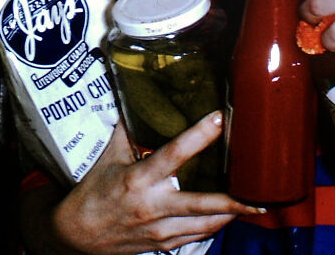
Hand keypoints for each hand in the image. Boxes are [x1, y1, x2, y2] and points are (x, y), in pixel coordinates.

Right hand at [40, 114, 263, 254]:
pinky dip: (214, 226)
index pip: (174, 154)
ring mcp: (159, 230)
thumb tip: (133, 95)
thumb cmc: (92, 192)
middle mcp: (153, 206)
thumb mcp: (108, 157)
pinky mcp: (162, 244)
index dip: (199, 136)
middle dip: (231, 201)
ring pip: (204, 226)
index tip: (220, 119)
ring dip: (230, 215)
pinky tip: (227, 216)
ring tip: (253, 205)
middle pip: (200, 204)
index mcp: (138, 179)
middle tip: (258, 196)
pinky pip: (195, 236)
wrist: (76, 236)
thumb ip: (126, 129)